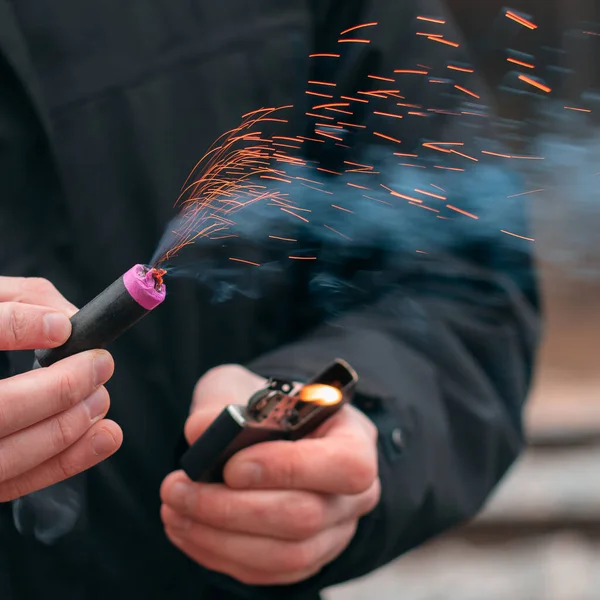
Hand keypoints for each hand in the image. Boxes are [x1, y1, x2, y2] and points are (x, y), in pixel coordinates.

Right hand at [0, 276, 121, 501]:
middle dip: (60, 387)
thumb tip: (68, 320)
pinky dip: (68, 460)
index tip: (63, 327)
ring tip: (100, 397)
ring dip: (69, 425)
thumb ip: (22, 300)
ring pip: (10, 455)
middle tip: (100, 365)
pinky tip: (103, 435)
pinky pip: (19, 481)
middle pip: (0, 408)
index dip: (17, 327)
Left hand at [161, 365, 379, 585]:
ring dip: (218, 537)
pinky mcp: (307, 557)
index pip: (345, 465)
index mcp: (354, 438)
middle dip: (232, 508)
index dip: (289, 469)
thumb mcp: (244, 386)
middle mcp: (355, 493)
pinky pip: (267, 571)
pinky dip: (219, 554)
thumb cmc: (265, 408)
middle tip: (178, 490)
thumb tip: (201, 432)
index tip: (230, 467)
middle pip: (306, 517)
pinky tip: (186, 529)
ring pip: (285, 554)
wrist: (272, 434)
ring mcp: (334, 531)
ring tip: (173, 510)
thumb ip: (223, 401)